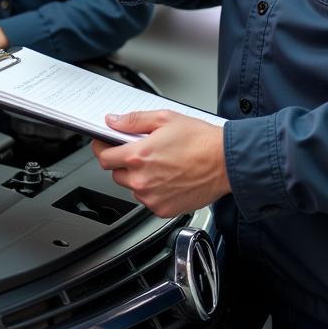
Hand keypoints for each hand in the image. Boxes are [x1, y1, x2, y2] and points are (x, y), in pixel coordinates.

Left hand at [91, 111, 229, 217]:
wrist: (225, 163)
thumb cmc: (200, 140)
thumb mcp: (165, 119)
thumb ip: (134, 121)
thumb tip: (113, 121)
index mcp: (138, 156)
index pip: (104, 157)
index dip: (102, 149)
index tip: (105, 145)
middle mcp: (141, 180)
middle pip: (116, 173)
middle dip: (124, 162)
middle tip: (143, 152)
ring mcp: (151, 197)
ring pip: (132, 187)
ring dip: (139, 177)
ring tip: (162, 164)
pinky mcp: (162, 209)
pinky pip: (148, 200)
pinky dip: (153, 190)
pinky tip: (169, 177)